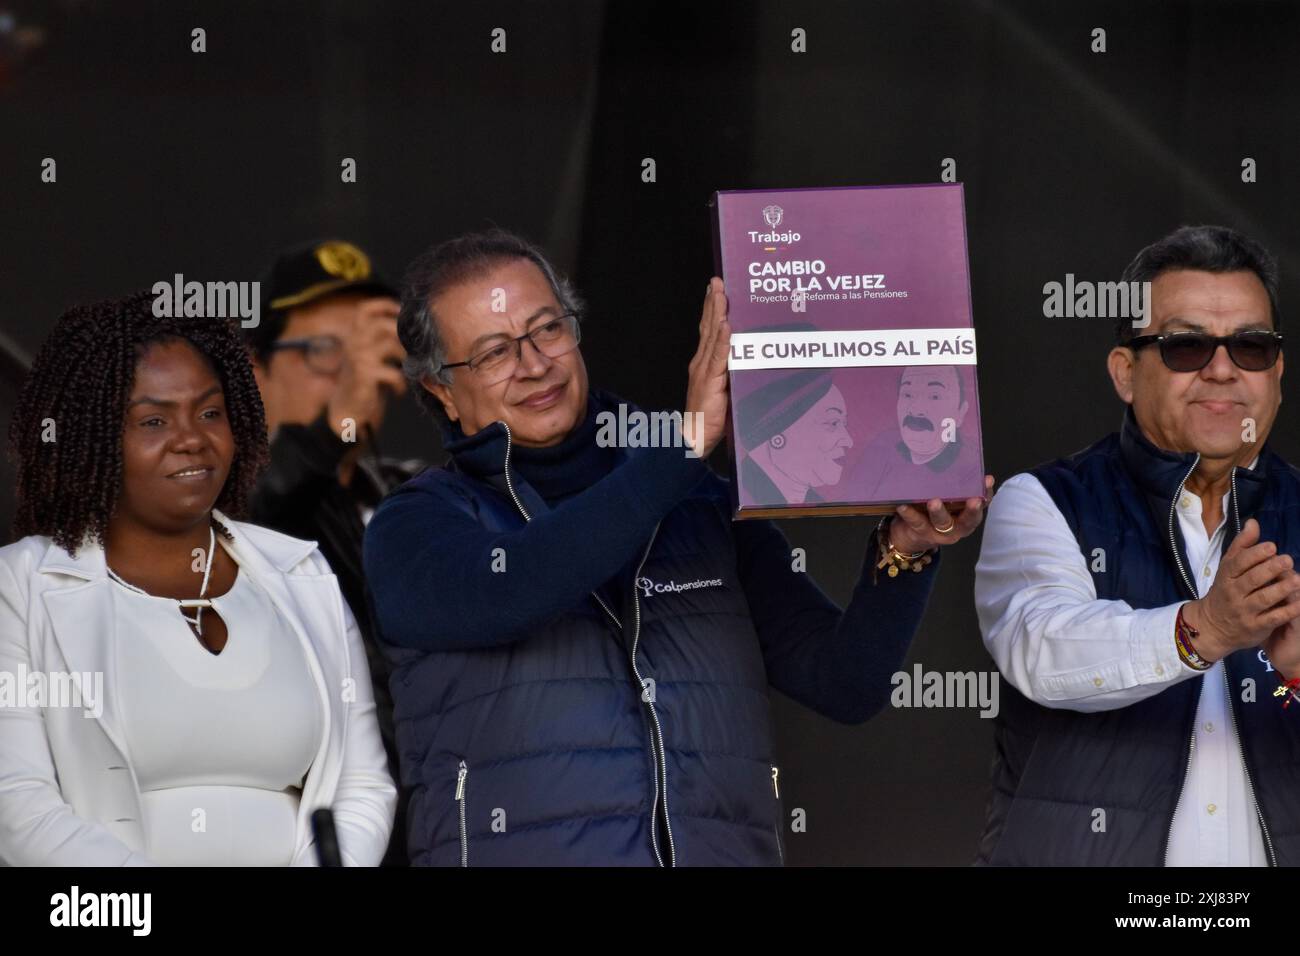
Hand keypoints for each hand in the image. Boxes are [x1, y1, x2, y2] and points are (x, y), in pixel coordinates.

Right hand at [325, 297, 407, 438]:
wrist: (347, 408)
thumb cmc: (365, 380)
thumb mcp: (370, 355)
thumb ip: (383, 341)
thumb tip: (413, 329)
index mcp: (355, 335)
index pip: (364, 310)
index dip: (384, 305)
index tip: (401, 311)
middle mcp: (354, 343)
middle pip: (381, 324)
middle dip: (401, 333)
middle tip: (411, 348)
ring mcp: (358, 358)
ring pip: (390, 345)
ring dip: (405, 358)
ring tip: (408, 370)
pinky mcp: (364, 375)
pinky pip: (393, 373)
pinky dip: (401, 383)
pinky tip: (399, 391)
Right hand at [681, 277, 730, 458]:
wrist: (694, 438)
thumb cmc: (710, 419)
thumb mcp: (723, 391)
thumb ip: (731, 375)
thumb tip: (746, 360)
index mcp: (703, 364)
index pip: (708, 331)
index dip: (711, 309)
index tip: (715, 290)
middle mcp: (701, 363)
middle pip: (709, 327)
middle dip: (713, 302)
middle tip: (717, 281)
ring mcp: (705, 370)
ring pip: (713, 336)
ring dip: (717, 313)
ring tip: (721, 294)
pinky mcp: (711, 381)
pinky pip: (718, 357)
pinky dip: (723, 340)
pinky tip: (726, 325)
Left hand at [888, 475, 994, 552]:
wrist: (910, 535)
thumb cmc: (931, 510)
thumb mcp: (945, 499)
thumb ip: (951, 486)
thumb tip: (950, 455)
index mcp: (967, 513)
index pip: (982, 503)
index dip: (986, 492)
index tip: (987, 480)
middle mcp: (957, 525)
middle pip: (969, 519)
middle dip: (972, 509)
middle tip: (974, 499)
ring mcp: (940, 532)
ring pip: (942, 522)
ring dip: (939, 511)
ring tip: (934, 502)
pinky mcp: (921, 533)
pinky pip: (917, 522)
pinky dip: (910, 514)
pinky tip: (904, 505)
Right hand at [1182, 519, 1299, 663]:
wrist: (1212, 626)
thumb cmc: (1226, 590)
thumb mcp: (1228, 567)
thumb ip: (1242, 546)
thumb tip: (1253, 523)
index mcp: (1227, 576)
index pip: (1239, 563)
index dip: (1255, 554)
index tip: (1272, 546)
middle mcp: (1233, 593)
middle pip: (1251, 580)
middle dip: (1270, 569)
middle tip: (1287, 559)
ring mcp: (1244, 611)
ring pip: (1263, 599)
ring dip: (1281, 589)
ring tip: (1296, 580)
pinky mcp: (1255, 627)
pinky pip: (1273, 619)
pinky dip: (1286, 611)